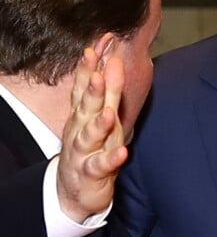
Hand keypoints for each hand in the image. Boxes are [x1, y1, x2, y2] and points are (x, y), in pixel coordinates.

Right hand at [56, 48, 127, 222]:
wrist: (74, 190)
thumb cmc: (91, 145)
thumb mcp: (100, 113)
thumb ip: (108, 88)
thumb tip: (113, 58)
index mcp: (82, 113)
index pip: (83, 86)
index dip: (88, 67)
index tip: (95, 46)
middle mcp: (79, 129)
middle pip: (85, 107)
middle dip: (91, 90)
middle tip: (98, 73)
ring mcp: (83, 151)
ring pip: (88, 136)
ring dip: (98, 124)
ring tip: (109, 114)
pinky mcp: (91, 173)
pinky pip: (100, 165)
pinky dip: (110, 158)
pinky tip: (122, 152)